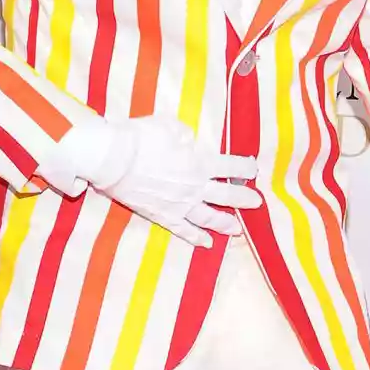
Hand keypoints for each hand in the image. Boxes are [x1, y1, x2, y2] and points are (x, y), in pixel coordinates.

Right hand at [94, 115, 259, 245]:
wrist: (112, 159)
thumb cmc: (141, 137)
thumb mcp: (169, 126)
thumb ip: (185, 135)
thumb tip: (190, 142)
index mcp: (200, 163)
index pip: (231, 167)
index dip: (245, 168)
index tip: (253, 169)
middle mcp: (195, 187)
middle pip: (227, 196)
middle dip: (244, 199)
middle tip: (257, 203)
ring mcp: (180, 205)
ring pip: (209, 218)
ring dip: (225, 223)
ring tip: (237, 229)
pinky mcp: (162, 216)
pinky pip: (184, 230)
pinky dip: (196, 237)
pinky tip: (207, 243)